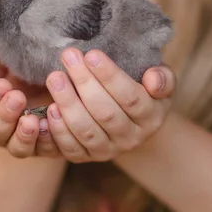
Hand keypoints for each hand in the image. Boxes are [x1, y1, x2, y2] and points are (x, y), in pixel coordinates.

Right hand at [0, 52, 60, 157]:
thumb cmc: (19, 65)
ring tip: (32, 120)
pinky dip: (47, 139)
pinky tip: (51, 123)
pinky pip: (45, 149)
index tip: (2, 85)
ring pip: (17, 148)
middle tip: (17, 97)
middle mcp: (2, 130)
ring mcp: (23, 141)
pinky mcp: (47, 145)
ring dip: (23, 135)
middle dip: (5, 115)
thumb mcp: (0, 60)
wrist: (51, 69)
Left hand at [44, 48, 175, 162]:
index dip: (110, 76)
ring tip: (55, 78)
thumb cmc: (142, 89)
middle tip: (68, 57)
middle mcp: (131, 138)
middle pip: (105, 113)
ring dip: (68, 103)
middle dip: (84, 82)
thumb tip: (153, 79)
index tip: (91, 54)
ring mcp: (108, 150)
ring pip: (86, 130)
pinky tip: (49, 109)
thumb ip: (162, 78)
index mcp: (151, 117)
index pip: (130, 97)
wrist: (131, 119)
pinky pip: (70, 148)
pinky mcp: (86, 157)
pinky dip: (58, 130)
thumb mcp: (160, 81)